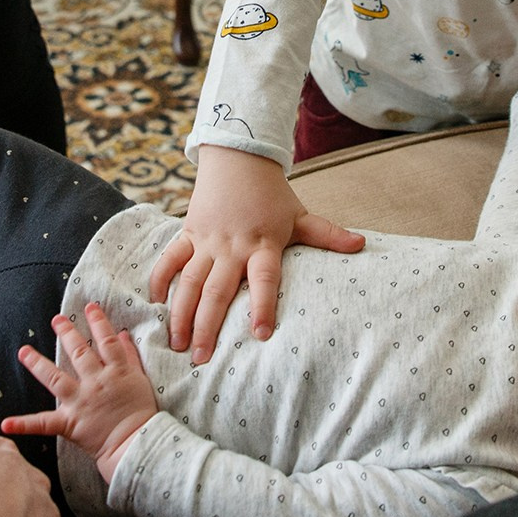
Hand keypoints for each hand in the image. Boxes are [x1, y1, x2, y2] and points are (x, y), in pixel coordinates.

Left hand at [3, 303, 158, 483]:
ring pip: (55, 378)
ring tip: (23, 351)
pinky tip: (5, 423)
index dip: (98, 322)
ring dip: (37, 364)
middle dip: (67, 334)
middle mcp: (96, 382)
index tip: (89, 308)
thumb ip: (130, 356)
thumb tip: (122, 334)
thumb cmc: (142, 412)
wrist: (137, 443)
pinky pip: (43, 424)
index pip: (106, 341)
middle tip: (56, 319)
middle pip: (79, 353)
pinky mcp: (69, 423)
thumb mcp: (140, 379)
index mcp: (116, 371)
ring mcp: (80, 402)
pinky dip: (24, 425)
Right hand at [152, 145, 363, 362]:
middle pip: (217, 290)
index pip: (264, 279)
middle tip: (201, 357)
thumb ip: (328, 235)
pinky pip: (170, 258)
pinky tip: (154, 303)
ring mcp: (207, 240)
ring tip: (175, 343)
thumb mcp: (301, 215)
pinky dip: (159, 278)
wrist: (238, 159)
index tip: (261, 335)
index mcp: (263, 244)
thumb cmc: (272, 194)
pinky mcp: (188, 232)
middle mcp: (232, 246)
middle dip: (207, 325)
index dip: (263, 305)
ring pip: (189, 280)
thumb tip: (363, 245)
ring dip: (181, 312)